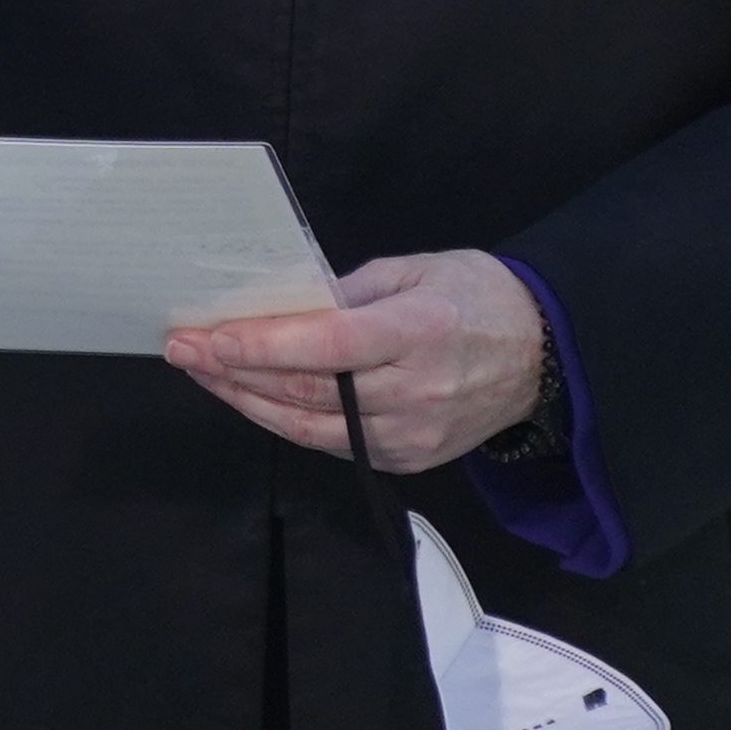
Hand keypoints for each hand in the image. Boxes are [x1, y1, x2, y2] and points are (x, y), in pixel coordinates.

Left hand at [169, 252, 549, 475]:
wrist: (546, 354)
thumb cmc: (478, 298)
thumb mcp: (416, 270)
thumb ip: (348, 291)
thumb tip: (283, 306)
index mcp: (423, 330)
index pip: (330, 345)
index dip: (265, 345)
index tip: (210, 336)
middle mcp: (418, 389)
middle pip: (309, 390)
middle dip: (235, 371)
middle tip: (184, 349)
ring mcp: (414, 433)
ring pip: (311, 426)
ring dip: (248, 400)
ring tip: (204, 374)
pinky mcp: (410, 458)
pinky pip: (333, 444)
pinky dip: (286, 420)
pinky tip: (252, 397)